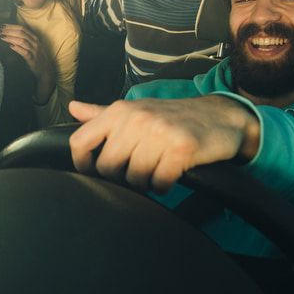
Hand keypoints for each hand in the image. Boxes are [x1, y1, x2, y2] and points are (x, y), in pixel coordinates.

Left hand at [0, 23, 55, 103]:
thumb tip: (10, 35)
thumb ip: (24, 40)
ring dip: (11, 38)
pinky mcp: (33, 60)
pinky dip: (17, 48)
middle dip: (9, 31)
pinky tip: (10, 46)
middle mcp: (35, 43)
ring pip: (22, 41)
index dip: (12, 26)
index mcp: (34, 38)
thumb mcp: (32, 47)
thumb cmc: (36, 58)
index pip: (22, 28)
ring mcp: (35, 51)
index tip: (2, 26)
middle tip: (0, 31)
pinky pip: (25, 52)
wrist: (45, 71)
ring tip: (2, 37)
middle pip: (21, 33)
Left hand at [68, 96, 259, 193]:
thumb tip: (73, 108)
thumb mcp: (135, 110)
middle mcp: (137, 119)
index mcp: (120, 111)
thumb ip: (101, 114)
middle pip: (107, 166)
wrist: (220, 116)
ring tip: (155, 170)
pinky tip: (169, 175)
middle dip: (120, 177)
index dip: (81, 163)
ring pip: (134, 178)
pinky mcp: (181, 149)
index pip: (81, 140)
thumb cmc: (171, 117)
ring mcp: (160, 133)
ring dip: (145, 182)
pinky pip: (159, 183)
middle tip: (135, 171)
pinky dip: (163, 185)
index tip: (91, 171)